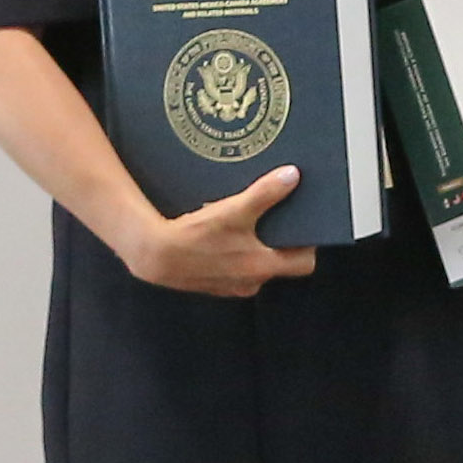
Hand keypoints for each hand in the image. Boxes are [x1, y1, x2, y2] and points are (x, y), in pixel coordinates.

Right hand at [116, 166, 317, 297]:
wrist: (154, 255)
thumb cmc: (195, 236)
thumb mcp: (234, 210)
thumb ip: (265, 194)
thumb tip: (292, 176)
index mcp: (262, 268)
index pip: (304, 263)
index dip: (308, 244)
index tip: (304, 225)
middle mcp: (250, 283)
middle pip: (280, 263)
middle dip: (280, 242)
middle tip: (276, 219)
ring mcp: (231, 286)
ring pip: (256, 265)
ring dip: (255, 247)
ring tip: (248, 223)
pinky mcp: (213, 283)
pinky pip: (235, 268)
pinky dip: (235, 253)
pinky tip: (223, 234)